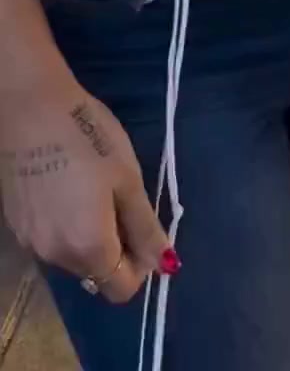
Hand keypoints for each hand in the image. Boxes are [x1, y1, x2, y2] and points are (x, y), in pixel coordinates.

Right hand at [0, 84, 170, 300]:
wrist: (30, 107)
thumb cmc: (88, 137)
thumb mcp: (127, 179)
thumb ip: (146, 227)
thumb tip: (166, 263)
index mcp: (88, 248)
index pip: (120, 290)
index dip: (140, 266)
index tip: (144, 229)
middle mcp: (55, 257)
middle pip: (96, 273)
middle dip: (116, 247)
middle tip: (121, 199)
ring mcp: (31, 242)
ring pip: (72, 256)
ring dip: (89, 236)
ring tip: (93, 187)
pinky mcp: (16, 224)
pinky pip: (51, 238)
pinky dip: (65, 224)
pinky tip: (67, 185)